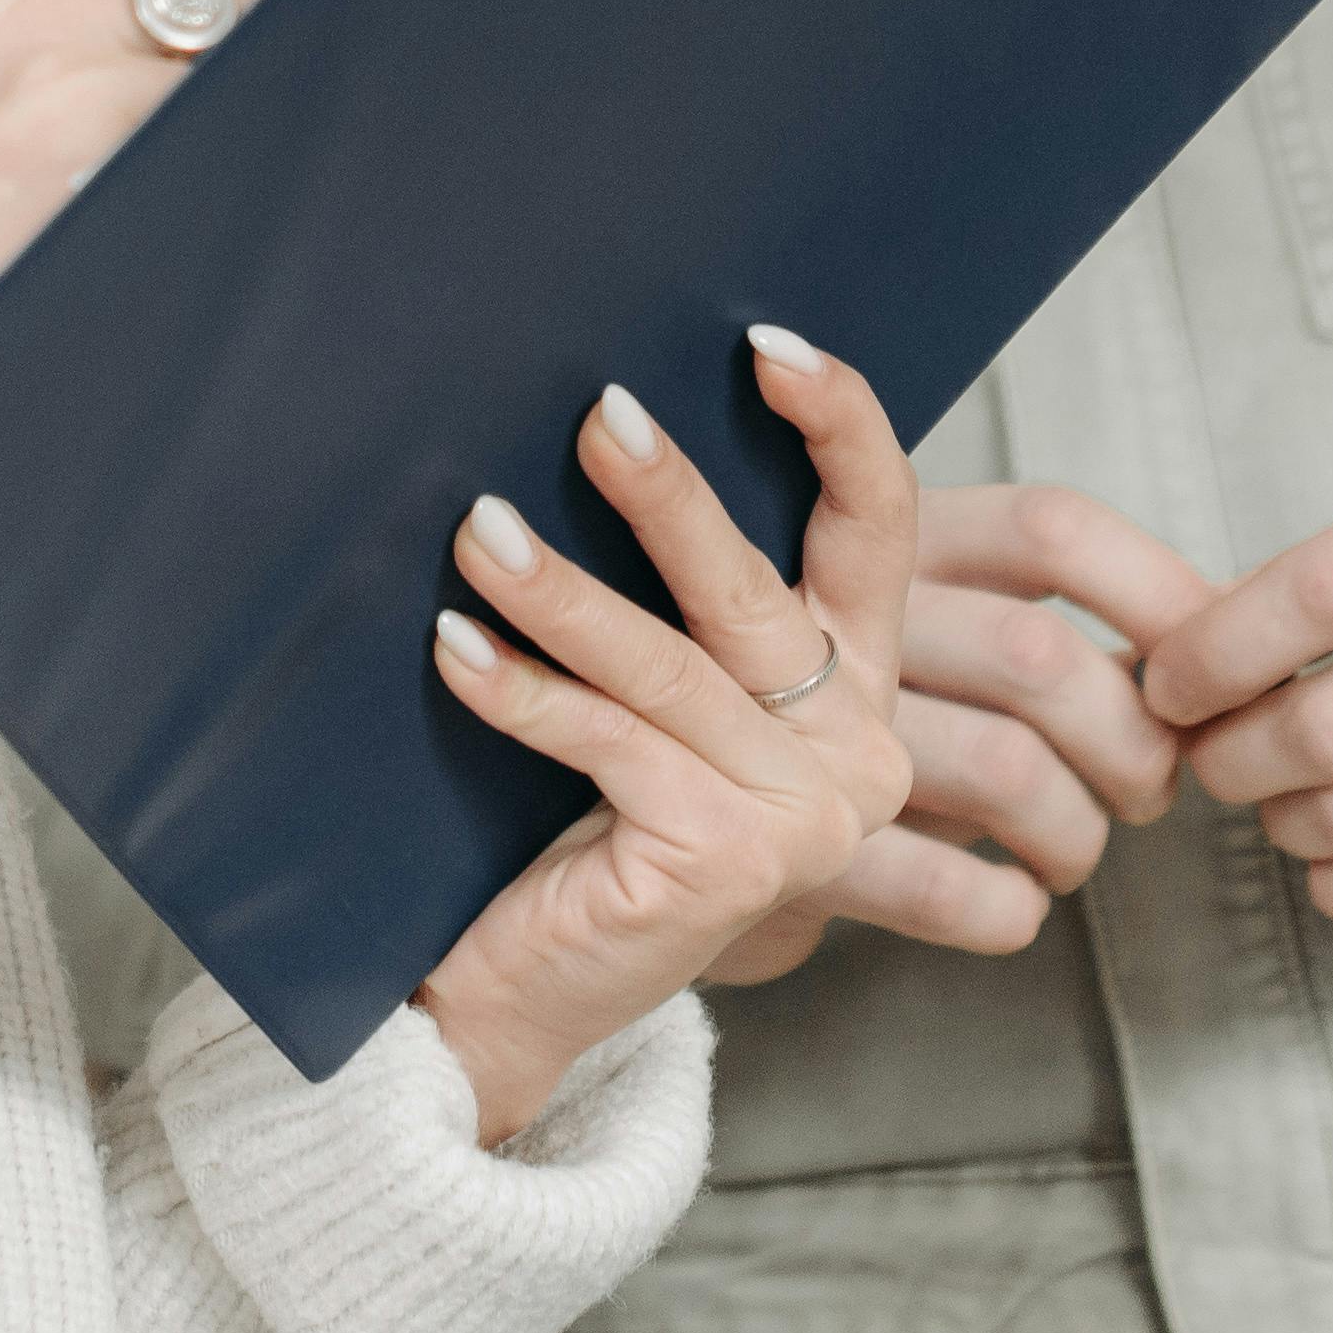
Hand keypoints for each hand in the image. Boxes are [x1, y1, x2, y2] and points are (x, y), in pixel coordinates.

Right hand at [0, 0, 268, 640]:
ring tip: (121, 230)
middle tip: (161, 179)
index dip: (241, 22)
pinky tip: (117, 260)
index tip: (204, 103)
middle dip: (240, 84)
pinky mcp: (54, 133)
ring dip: (218, 154)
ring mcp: (40, 59)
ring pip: (242, 70)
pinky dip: (199, 204)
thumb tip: (247, 61)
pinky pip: (214, 139)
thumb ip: (90, 59)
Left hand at [413, 330, 920, 1141]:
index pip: (878, 531)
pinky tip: (455, 643)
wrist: (530, 989)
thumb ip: (683, 597)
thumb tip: (611, 413)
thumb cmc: (585, 819)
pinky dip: (523, 689)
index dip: (842, 427)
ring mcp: (800, 815)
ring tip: (480, 530)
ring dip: (562, 590)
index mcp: (853, 691)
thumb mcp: (658, 696)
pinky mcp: (726, 860)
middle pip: (760, 591)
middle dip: (672, 497)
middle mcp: (852, 753)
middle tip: (599, 416)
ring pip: (671, 666)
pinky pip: (608, 742)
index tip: (771, 343)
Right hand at [702, 482, 1223, 979]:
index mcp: (886, 543)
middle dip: (1134, 742)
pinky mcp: (785, 848)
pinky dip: (1003, 912)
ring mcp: (807, 734)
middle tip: (1145, 791)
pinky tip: (1009, 911)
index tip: (1209, 667)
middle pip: (1045, 659)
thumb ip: (1009, 616)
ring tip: (1068, 855)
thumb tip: (1206, 639)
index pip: (1053, 527)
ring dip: (1077, 834)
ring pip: (1012, 772)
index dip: (1157, 589)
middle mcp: (843, 620)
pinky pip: (941, 889)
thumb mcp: (886, 626)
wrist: (637, 828)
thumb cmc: (796, 718)